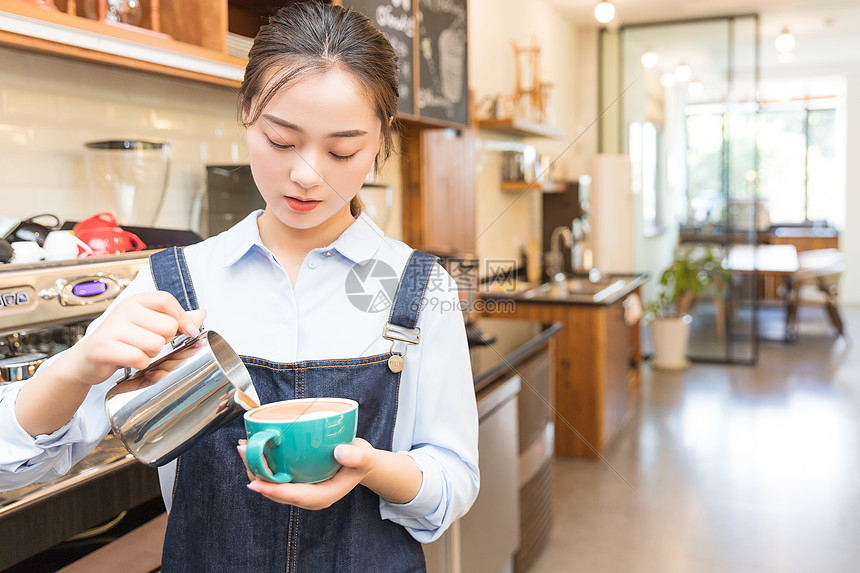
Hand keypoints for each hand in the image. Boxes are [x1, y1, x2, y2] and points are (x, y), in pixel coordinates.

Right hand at [61, 291, 205, 387]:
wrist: (86, 360)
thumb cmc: (121, 341)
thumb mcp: (148, 324)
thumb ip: (175, 319)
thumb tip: (202, 314)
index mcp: (135, 301)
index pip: (166, 300)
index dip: (182, 317)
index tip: (188, 331)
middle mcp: (123, 310)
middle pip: (167, 326)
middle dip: (164, 341)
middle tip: (149, 343)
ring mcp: (112, 328)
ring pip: (155, 344)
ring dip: (151, 354)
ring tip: (137, 351)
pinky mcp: (104, 348)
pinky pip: (138, 358)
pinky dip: (140, 364)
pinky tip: (131, 360)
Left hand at [237, 438, 376, 509]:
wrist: (361, 462)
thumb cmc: (361, 461)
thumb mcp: (364, 458)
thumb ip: (356, 456)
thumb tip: (340, 452)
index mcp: (322, 496)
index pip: (295, 496)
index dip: (274, 491)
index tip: (256, 483)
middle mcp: (307, 496)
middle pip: (276, 492)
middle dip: (257, 475)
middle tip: (243, 452)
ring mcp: (300, 488)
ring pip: (272, 484)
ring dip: (255, 468)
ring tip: (243, 448)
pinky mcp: (296, 479)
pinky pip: (275, 476)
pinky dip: (263, 464)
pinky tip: (254, 448)